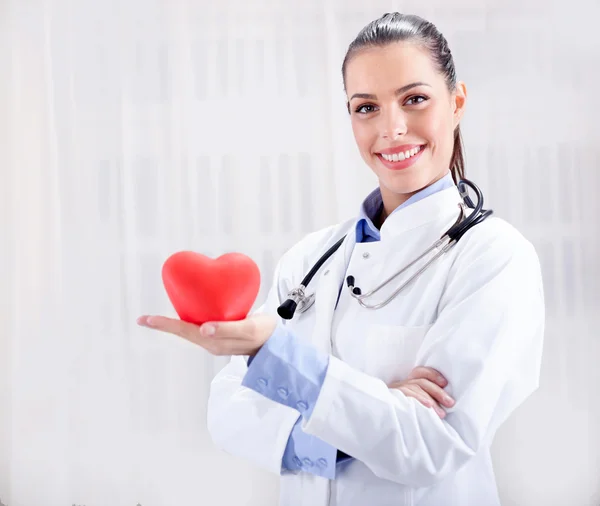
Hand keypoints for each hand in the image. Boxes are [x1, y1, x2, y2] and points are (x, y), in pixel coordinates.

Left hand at [136, 312, 276, 355]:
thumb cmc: (264, 334)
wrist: (277, 344)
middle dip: (164, 325)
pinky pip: (200, 328)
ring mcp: (215, 342)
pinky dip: (190, 322)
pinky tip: (190, 314)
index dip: (165, 324)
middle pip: (183, 332)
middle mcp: (211, 343)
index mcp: (214, 341)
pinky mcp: (221, 337)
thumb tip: (203, 329)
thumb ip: (227, 329)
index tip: (146, 319)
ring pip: (190, 331)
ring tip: (159, 320)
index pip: (184, 331)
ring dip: (175, 325)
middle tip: (144, 319)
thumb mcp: (249, 330)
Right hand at [388, 366, 454, 417]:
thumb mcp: (413, 408)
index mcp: (405, 385)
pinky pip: (405, 393)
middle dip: (437, 391)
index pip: (419, 373)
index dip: (432, 374)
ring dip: (430, 399)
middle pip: (420, 381)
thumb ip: (424, 403)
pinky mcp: (389, 397)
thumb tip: (443, 406)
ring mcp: (394, 390)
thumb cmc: (399, 418)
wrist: (373, 423)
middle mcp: (399, 385)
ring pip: (414, 387)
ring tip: (441, 413)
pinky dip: (418, 398)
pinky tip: (427, 406)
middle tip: (450, 403)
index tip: (445, 383)